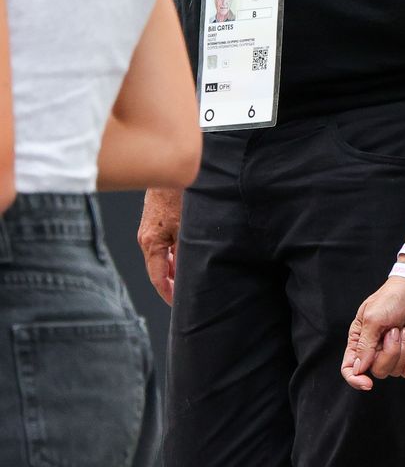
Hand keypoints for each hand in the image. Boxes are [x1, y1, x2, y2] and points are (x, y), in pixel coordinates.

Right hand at [138, 187, 182, 304]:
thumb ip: (184, 251)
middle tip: (189, 294)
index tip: (179, 305)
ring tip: (190, 278)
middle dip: (173, 283)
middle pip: (159, 269)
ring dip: (175, 268)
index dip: (168, 294)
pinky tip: (186, 256)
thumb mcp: (185, 227)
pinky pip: (164, 245)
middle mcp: (147, 239)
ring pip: (162, 257)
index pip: (157, 278)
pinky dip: (174, 254)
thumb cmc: (177, 194)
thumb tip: (188, 271)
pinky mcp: (156, 221)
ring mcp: (150, 230)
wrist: (168, 167)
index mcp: (151, 243)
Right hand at [341, 278, 404, 390]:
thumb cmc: (392, 297)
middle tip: (392, 331)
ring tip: (401, 331)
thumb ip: (364, 345)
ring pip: (393, 370)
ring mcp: (390, 351)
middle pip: (375, 370)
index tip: (367, 383)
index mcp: (359, 338)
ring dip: (401, 351)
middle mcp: (373, 347)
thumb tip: (358, 368)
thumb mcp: (373, 318)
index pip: (350, 367)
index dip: (355, 379)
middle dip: (388, 353)